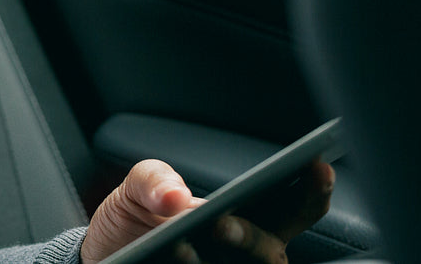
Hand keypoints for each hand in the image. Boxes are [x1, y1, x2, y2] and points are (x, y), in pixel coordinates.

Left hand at [79, 158, 333, 263]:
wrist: (103, 259)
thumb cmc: (135, 220)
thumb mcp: (137, 188)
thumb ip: (154, 179)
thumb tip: (176, 196)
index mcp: (246, 218)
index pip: (294, 206)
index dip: (314, 189)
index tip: (318, 166)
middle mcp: (246, 256)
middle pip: (275, 254)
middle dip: (255, 238)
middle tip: (221, 221)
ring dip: (228, 256)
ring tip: (186, 244)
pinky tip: (175, 257)